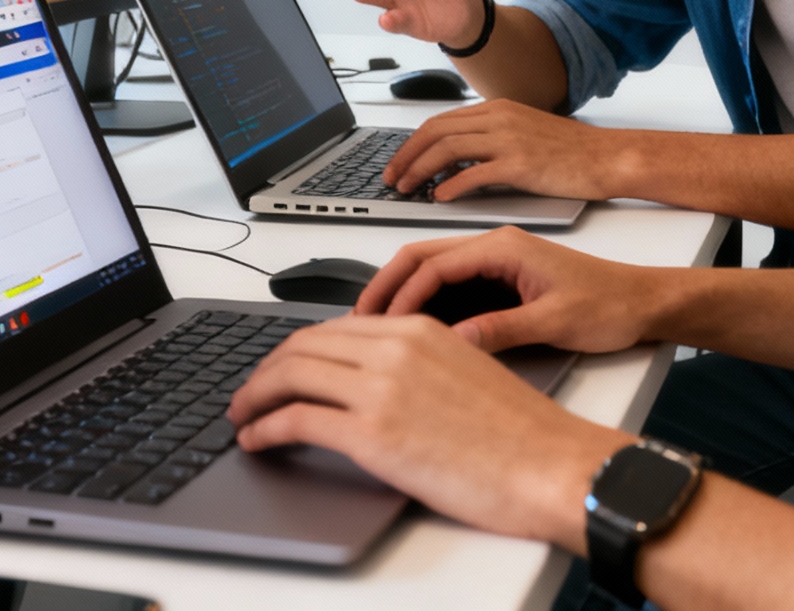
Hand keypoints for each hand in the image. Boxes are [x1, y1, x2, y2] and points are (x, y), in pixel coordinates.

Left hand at [228, 315, 631, 548]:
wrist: (551, 465)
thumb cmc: (522, 434)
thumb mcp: (467, 373)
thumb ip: (419, 367)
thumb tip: (380, 387)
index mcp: (420, 330)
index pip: (335, 327)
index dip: (297, 349)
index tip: (282, 368)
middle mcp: (395, 348)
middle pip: (302, 345)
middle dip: (265, 370)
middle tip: (250, 393)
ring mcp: (381, 389)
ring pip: (288, 375)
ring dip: (254, 396)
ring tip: (242, 416)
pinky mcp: (372, 434)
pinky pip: (295, 420)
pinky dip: (264, 428)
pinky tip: (257, 441)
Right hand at [353, 225, 666, 354]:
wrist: (646, 302)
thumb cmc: (611, 305)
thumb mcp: (555, 321)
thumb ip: (502, 329)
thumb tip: (454, 342)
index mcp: (505, 247)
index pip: (434, 264)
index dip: (402, 295)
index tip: (380, 326)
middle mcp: (496, 247)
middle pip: (421, 258)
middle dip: (386, 288)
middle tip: (355, 324)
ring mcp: (497, 261)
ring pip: (432, 270)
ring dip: (401, 295)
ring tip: (373, 329)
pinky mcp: (502, 279)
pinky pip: (451, 284)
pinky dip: (424, 303)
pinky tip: (412, 330)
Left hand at [387, 99, 636, 202]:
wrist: (606, 157)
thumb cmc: (570, 151)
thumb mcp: (523, 133)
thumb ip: (489, 141)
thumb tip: (453, 162)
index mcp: (496, 109)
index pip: (439, 121)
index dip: (412, 143)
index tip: (398, 162)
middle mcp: (499, 118)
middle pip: (435, 131)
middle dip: (406, 155)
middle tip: (391, 178)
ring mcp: (509, 139)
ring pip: (447, 149)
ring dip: (420, 170)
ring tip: (408, 189)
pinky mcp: (521, 164)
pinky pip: (474, 173)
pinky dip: (451, 185)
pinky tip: (440, 198)